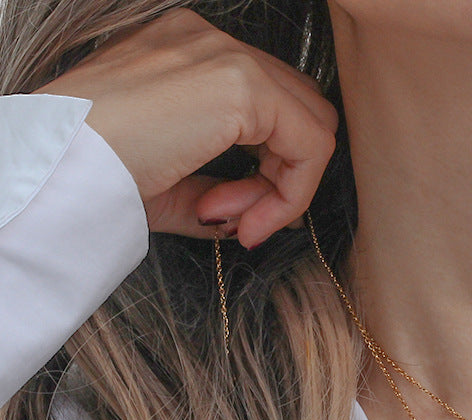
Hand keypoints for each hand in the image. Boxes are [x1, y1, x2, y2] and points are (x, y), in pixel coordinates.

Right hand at [36, 8, 338, 248]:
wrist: (58, 168)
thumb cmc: (97, 174)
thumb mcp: (172, 181)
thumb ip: (221, 188)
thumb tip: (257, 214)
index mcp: (187, 53)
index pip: (268, 108)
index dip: (265, 172)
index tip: (231, 219)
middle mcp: (209, 41)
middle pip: (299, 111)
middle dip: (281, 178)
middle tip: (241, 224)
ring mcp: (227, 55)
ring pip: (311, 127)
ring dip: (285, 191)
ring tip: (235, 224)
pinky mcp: (244, 84)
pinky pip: (311, 146)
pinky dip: (292, 194)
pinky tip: (247, 221)